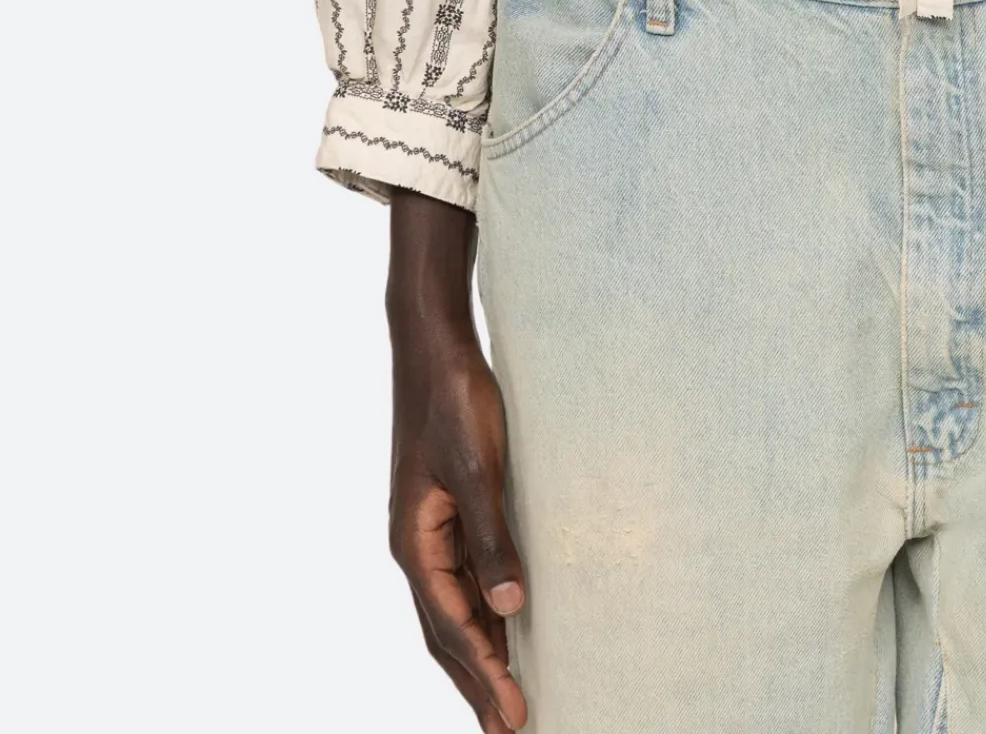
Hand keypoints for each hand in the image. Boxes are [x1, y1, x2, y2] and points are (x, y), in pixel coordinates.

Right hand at [387, 192, 527, 733]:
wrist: (433, 345)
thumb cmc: (453, 399)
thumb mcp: (478, 466)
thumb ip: (492, 535)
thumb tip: (511, 603)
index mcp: (415, 545)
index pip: (453, 629)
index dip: (485, 676)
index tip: (514, 718)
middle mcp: (415, 547)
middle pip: (445, 634)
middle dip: (477, 683)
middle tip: (511, 729)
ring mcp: (427, 531)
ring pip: (451, 611)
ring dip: (479, 654)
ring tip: (508, 695)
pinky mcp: (444, 512)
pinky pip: (460, 580)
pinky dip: (480, 614)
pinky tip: (506, 624)